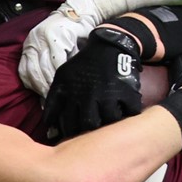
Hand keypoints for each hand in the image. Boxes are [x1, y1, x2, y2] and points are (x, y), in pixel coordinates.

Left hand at [18, 0, 100, 97]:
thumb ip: (50, 66)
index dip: (34, 87)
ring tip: (60, 93)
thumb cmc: (70, 35)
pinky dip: (61, 72)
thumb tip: (49, 94)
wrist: (82, 12)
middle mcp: (33, 41)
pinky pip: (57, 60)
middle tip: (53, 100)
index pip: (25, 71)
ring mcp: (43, 37)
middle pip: (34, 71)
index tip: (44, 99)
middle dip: (43, 88)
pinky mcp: (56, 36)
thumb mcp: (55, 49)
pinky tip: (66, 80)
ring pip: (44, 67)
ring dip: (52, 82)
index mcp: (30, 45)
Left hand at [42, 26, 143, 140]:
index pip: (69, 123)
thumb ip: (53, 102)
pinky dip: (130, 116)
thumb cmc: (84, 65)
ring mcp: (109, 94)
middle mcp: (89, 95)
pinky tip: (127, 116)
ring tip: (110, 124)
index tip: (74, 136)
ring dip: (111, 124)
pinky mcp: (127, 92)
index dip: (71, 133)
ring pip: (110, 121)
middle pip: (90, 124)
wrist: (109, 46)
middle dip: (91, 130)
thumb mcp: (62, 78)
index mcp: (72, 94)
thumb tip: (49, 128)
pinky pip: (131, 113)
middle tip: (93, 133)